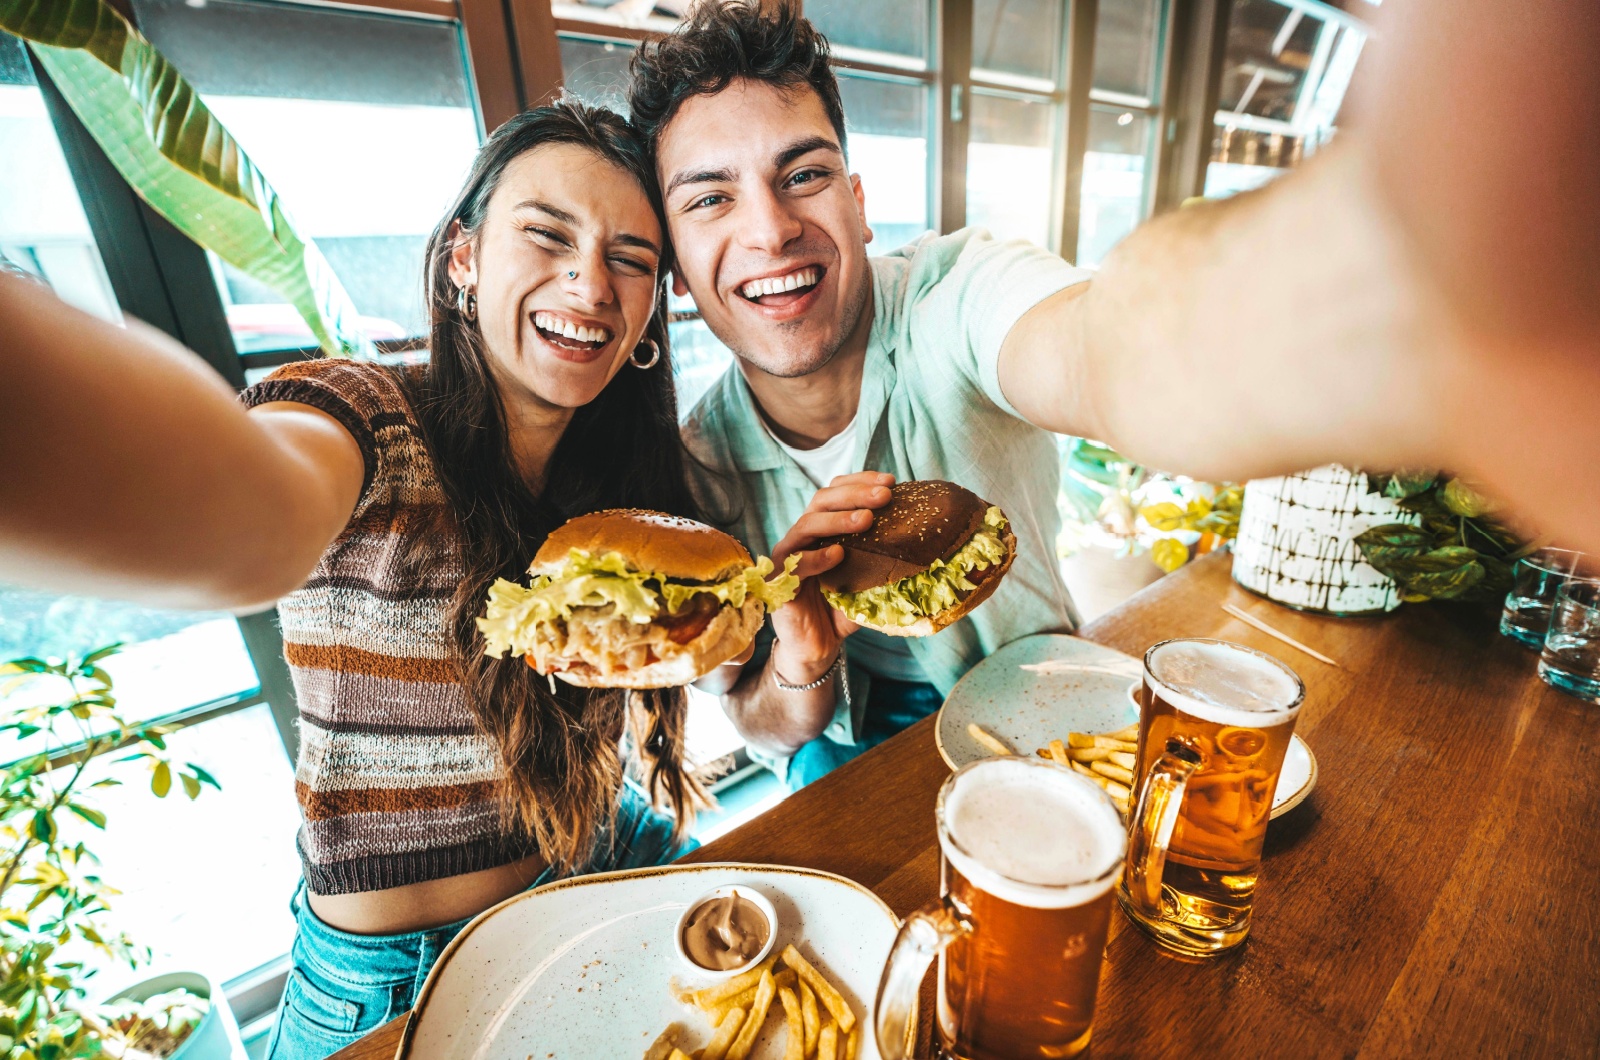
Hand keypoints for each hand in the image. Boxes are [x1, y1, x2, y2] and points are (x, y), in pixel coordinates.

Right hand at [767, 471, 894, 683]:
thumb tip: (928, 545)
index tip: (890, 482)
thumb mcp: (868, 580)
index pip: (836, 492)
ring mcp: (789, 557)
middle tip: (884, 496)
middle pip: (822, 500)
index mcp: (822, 528)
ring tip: (867, 520)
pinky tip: (838, 554)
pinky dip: (817, 557)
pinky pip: (796, 563)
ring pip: (806, 524)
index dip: (860, 482)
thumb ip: (884, 560)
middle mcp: (803, 536)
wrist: (818, 646)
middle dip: (854, 494)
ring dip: (838, 519)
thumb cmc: (842, 609)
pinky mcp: (780, 583)